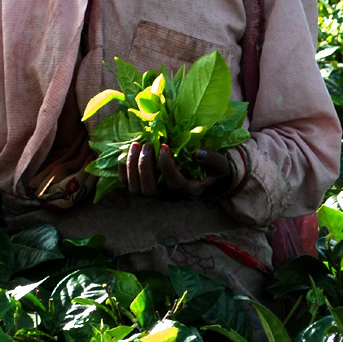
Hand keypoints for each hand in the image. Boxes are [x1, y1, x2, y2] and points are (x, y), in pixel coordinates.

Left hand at [119, 142, 234, 200]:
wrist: (205, 175)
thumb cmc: (212, 168)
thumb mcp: (219, 163)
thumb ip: (212, 158)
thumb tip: (198, 153)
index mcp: (190, 191)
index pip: (174, 183)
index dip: (166, 166)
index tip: (165, 146)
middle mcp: (171, 196)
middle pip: (151, 190)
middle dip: (144, 167)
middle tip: (146, 145)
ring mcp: (157, 194)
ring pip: (137, 190)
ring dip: (132, 167)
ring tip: (135, 145)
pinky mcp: (146, 188)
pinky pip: (129, 185)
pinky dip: (123, 171)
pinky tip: (124, 153)